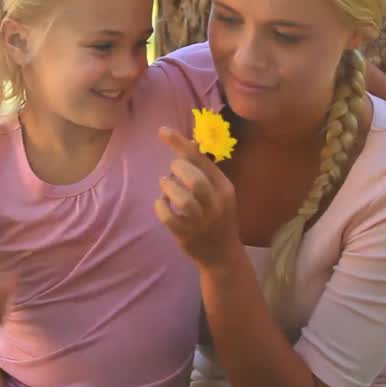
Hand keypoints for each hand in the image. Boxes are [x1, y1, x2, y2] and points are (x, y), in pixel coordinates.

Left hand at [154, 127, 241, 266]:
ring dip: (168, 188)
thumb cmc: (218, 217)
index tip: (162, 131)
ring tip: (165, 185)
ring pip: (183, 199)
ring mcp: (203, 222)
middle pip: (194, 179)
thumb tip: (188, 143)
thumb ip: (205, 171)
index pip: (202, 160)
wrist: (223, 255)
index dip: (180, 144)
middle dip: (177, 169)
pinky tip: (161, 204)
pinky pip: (168, 217)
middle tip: (171, 172)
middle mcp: (217, 204)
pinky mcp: (187, 236)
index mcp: (225, 188)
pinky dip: (160, 206)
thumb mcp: (218, 193)